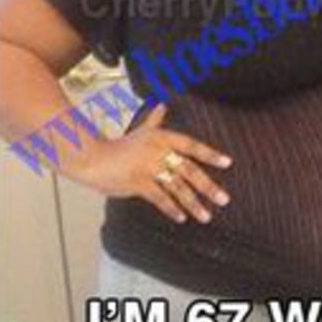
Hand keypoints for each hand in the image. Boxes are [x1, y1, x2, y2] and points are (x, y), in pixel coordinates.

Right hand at [69, 103, 233, 224]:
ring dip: (193, 203)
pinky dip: (172, 208)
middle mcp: (159, 151)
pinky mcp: (138, 184)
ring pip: (177, 187)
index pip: (191, 145)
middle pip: (189, 169)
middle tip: (224, 199)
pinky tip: (182, 218)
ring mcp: (149, 168)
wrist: (93, 158)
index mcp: (163, 137)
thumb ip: (154, 119)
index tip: (228, 162)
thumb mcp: (140, 130)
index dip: (210, 153)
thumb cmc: (119, 146)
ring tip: (206, 216)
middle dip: (208, 186)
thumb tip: (162, 104)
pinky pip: (159, 198)